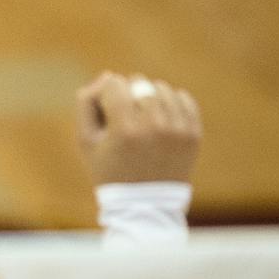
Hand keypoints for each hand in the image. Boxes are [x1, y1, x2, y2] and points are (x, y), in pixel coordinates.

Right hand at [77, 72, 201, 185]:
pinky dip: (171, 101)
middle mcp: (153, 127)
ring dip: (150, 96)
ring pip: (162, 89)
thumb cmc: (109, 169)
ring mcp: (177, 130)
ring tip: (143, 116)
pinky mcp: (193, 134)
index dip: (106, 95)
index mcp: (124, 129)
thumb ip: (87, 103)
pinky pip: (183, 99)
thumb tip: (109, 75)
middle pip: (139, 83)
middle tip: (125, 116)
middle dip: (128, 94)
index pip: (115, 84)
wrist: (146, 203)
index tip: (107, 113)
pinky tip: (161, 116)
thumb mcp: (86, 140)